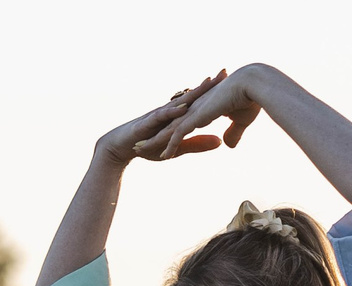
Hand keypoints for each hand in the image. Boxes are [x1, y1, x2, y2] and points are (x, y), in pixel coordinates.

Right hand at [96, 70, 229, 167]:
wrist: (121, 147)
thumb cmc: (148, 146)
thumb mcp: (177, 147)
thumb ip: (197, 143)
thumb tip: (220, 142)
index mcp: (178, 115)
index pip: (199, 100)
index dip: (214, 90)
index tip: (231, 79)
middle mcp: (169, 110)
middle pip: (192, 95)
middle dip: (208, 85)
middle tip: (225, 72)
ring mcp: (159, 114)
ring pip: (179, 101)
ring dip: (193, 93)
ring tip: (208, 83)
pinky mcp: (148, 122)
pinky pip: (162, 115)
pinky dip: (174, 111)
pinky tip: (184, 107)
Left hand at [145, 65, 272, 161]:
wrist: (253, 84)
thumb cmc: (251, 99)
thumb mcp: (241, 121)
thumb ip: (233, 133)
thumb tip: (227, 145)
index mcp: (204, 107)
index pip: (183, 121)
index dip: (171, 130)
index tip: (162, 138)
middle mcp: (195, 108)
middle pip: (169, 124)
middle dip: (154, 135)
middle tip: (140, 143)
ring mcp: (195, 112)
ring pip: (169, 130)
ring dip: (154, 141)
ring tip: (139, 150)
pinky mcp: (197, 117)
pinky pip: (179, 134)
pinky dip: (171, 145)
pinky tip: (163, 156)